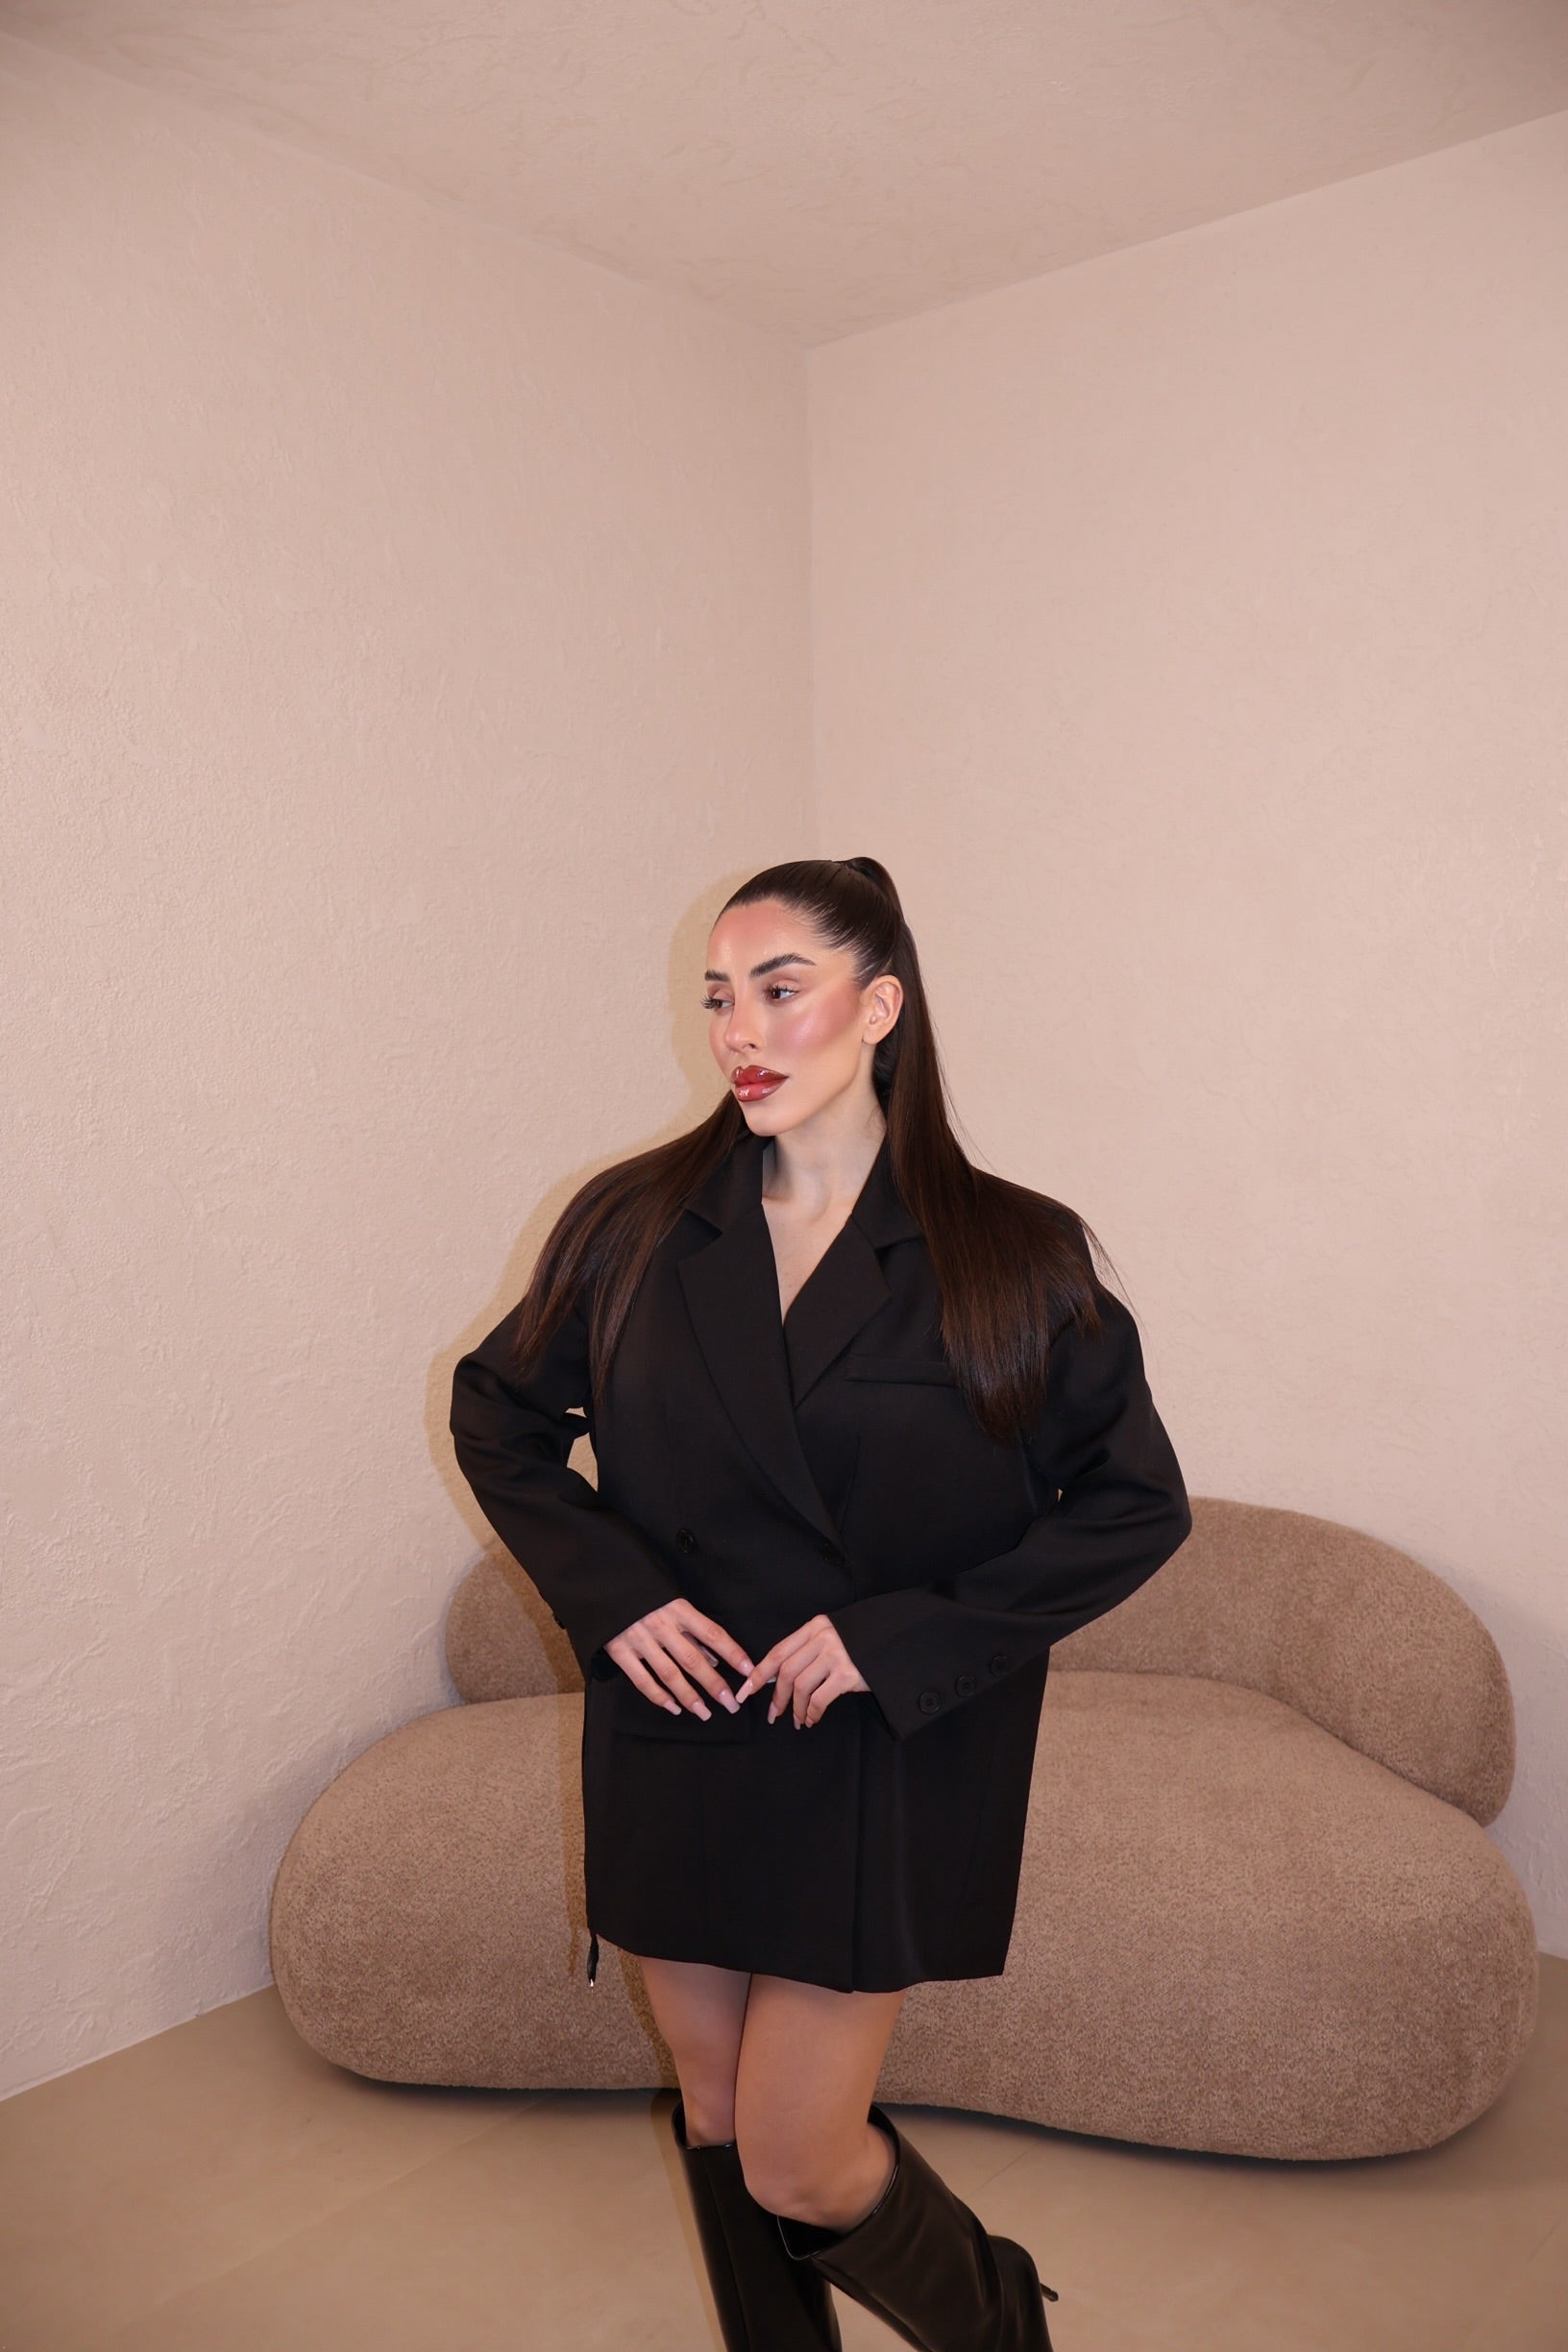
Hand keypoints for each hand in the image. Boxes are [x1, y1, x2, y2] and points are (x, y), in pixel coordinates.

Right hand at [605, 1599, 753, 1719]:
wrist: (605, 1587)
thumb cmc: (646, 1598)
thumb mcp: (673, 1607)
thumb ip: (693, 1633)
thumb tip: (716, 1660)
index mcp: (678, 1609)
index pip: (712, 1633)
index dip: (732, 1653)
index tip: (748, 1671)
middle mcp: (661, 1624)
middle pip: (693, 1659)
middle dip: (714, 1684)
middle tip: (731, 1704)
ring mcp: (639, 1639)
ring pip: (669, 1674)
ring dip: (689, 1697)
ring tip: (705, 1713)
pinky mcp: (619, 1651)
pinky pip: (642, 1680)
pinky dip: (659, 1697)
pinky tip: (674, 1708)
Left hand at [733, 1614, 868, 1727]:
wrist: (896, 1642)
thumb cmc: (860, 1644)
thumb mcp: (832, 1637)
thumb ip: (807, 1650)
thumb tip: (776, 1677)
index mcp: (814, 1627)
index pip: (778, 1652)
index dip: (759, 1674)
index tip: (745, 1690)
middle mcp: (822, 1638)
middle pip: (786, 1672)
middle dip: (777, 1697)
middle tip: (774, 1714)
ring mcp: (835, 1655)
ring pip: (800, 1687)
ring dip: (795, 1708)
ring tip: (798, 1720)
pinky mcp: (847, 1674)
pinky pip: (819, 1699)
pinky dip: (812, 1712)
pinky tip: (812, 1718)